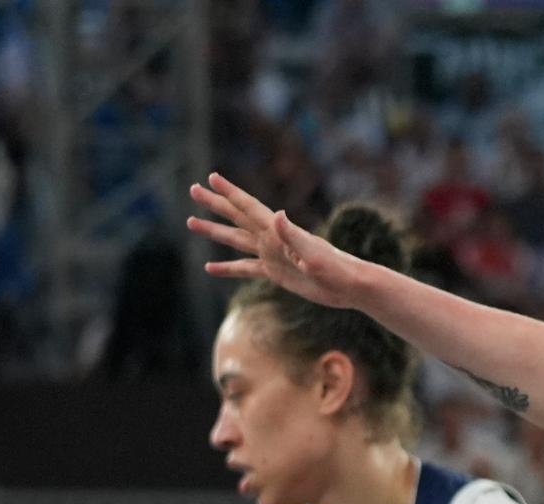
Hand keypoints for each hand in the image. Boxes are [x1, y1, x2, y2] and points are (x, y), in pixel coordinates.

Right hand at [187, 172, 370, 306]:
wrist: (352, 286)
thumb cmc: (337, 269)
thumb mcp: (314, 255)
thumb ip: (293, 236)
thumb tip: (278, 214)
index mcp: (279, 232)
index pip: (249, 207)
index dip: (230, 192)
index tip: (211, 177)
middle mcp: (273, 240)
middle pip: (237, 218)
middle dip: (215, 204)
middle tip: (193, 189)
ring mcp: (273, 256)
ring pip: (236, 241)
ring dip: (214, 232)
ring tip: (191, 223)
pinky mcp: (277, 273)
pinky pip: (246, 269)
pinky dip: (228, 268)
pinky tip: (210, 268)